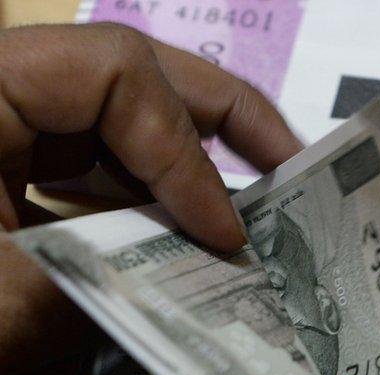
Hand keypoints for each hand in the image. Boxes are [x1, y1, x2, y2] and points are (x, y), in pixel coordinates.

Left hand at [0, 23, 301, 370]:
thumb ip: (103, 284)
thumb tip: (193, 278)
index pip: (116, 76)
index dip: (187, 152)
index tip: (227, 235)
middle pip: (126, 72)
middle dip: (217, 116)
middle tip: (292, 164)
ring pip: (106, 120)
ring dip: (181, 163)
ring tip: (248, 206)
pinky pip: (74, 169)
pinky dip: (130, 202)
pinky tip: (170, 243)